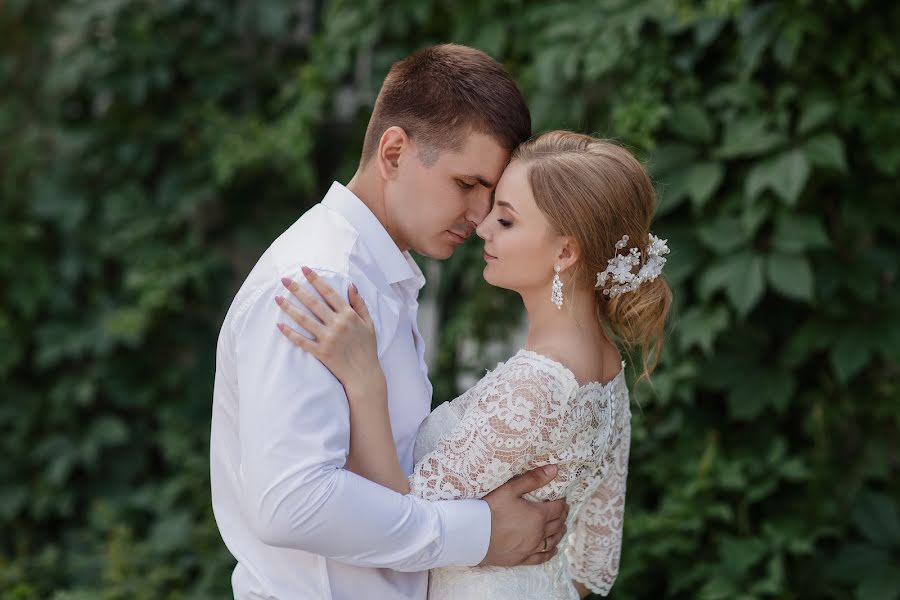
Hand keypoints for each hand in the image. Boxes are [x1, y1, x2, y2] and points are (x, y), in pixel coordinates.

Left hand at [276, 266, 381, 390]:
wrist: (364, 373)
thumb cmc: (367, 348)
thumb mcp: (369, 323)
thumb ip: (359, 304)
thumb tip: (351, 285)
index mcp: (348, 315)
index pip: (329, 293)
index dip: (316, 280)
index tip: (304, 270)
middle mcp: (337, 324)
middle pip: (313, 303)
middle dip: (297, 289)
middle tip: (284, 280)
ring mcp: (328, 338)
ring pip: (304, 320)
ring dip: (289, 308)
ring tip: (277, 298)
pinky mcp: (320, 352)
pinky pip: (302, 341)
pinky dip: (290, 333)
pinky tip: (279, 325)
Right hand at [479, 465, 569, 567]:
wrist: (472, 535)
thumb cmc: (490, 509)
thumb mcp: (510, 489)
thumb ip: (532, 479)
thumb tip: (554, 469)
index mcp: (538, 515)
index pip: (557, 508)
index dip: (562, 502)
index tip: (562, 497)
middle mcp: (539, 533)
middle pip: (557, 524)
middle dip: (562, 515)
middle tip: (562, 509)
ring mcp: (531, 548)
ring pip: (553, 540)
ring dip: (559, 532)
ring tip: (561, 526)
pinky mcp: (522, 559)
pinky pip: (542, 557)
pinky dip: (550, 552)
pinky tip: (553, 549)